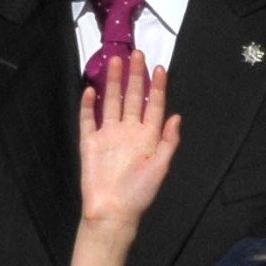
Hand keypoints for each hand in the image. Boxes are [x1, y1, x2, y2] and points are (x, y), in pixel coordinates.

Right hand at [77, 50, 180, 233]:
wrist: (112, 211)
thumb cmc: (140, 192)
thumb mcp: (161, 166)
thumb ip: (169, 141)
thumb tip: (177, 115)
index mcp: (148, 136)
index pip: (154, 105)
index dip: (157, 87)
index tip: (159, 68)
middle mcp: (129, 131)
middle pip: (132, 97)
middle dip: (135, 76)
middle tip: (136, 53)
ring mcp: (109, 135)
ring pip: (111, 102)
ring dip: (113, 82)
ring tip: (115, 61)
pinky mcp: (90, 143)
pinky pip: (88, 120)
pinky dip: (88, 105)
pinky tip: (91, 88)